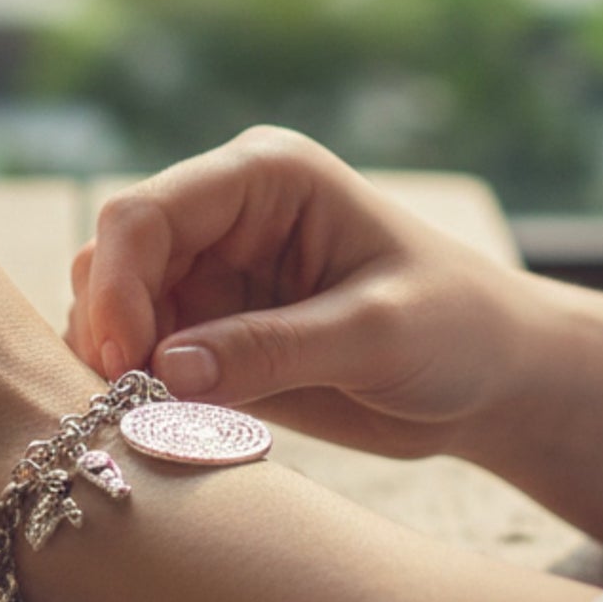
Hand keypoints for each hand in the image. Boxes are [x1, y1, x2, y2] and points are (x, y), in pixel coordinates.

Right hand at [67, 127, 550, 460]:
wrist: (494, 377)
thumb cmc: (458, 329)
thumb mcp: (377, 336)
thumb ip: (272, 349)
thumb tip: (163, 371)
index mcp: (266, 177)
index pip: (147, 213)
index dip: (118, 287)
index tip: (128, 365)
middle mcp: (226, 214)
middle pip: (113, 257)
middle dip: (108, 329)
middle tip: (132, 406)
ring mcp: (212, 272)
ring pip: (110, 307)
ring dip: (115, 363)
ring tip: (155, 420)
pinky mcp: (210, 330)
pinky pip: (137, 353)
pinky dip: (135, 389)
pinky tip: (169, 424)